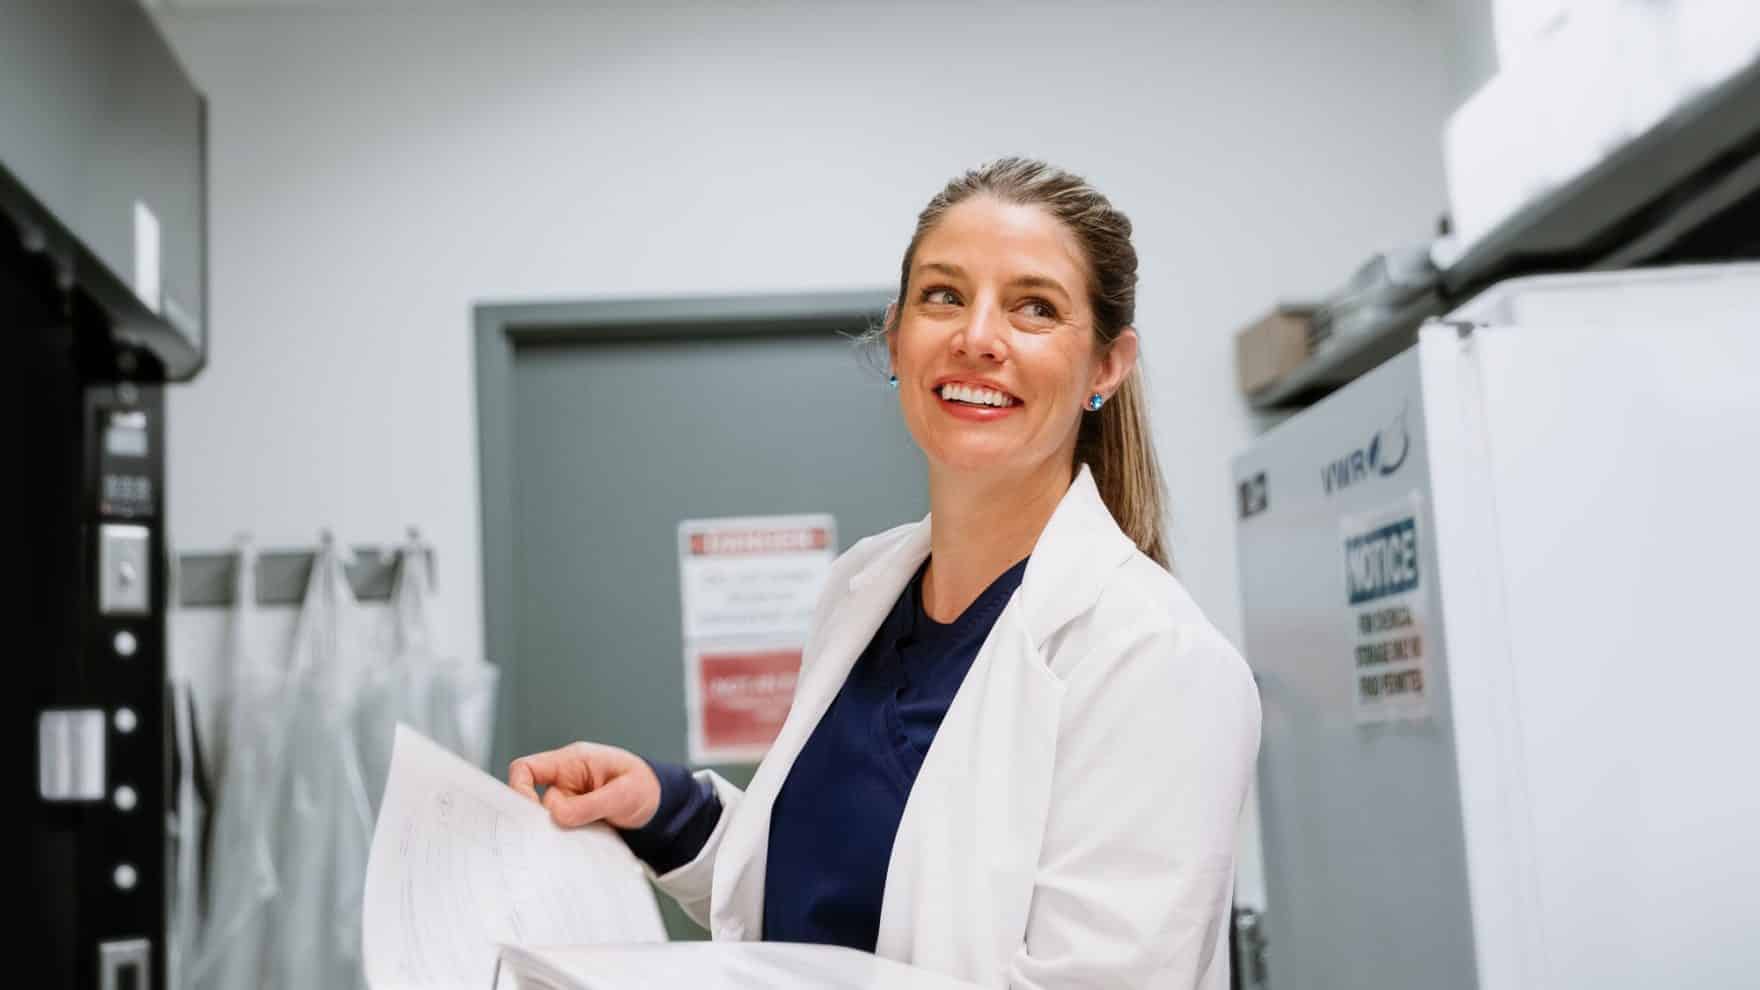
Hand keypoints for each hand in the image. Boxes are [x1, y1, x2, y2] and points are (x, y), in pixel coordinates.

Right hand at [507, 741, 661, 829]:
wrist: (660, 806)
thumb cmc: (644, 788)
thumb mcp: (622, 794)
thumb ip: (590, 804)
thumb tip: (556, 814)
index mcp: (571, 762)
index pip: (526, 768)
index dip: (519, 789)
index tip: (531, 814)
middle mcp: (565, 782)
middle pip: (533, 802)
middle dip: (542, 822)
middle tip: (559, 837)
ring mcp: (569, 803)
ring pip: (547, 823)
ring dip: (559, 836)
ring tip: (583, 841)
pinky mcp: (574, 821)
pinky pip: (561, 834)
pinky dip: (568, 843)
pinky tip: (583, 849)